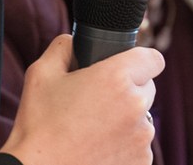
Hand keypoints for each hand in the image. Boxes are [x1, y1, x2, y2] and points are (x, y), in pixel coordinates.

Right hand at [0, 34, 163, 164]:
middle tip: (99, 101)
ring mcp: (142, 137)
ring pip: (143, 118)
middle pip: (147, 88)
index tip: (129, 67)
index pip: (153, 59)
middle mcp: (136, 105)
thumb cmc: (38, 125)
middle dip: (129, 90)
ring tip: (94, 129)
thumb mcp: (41, 73)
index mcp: (117, 77)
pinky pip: (139, 145)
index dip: (140, 61)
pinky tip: (99, 148)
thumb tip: (75, 41)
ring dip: (127, 119)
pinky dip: (125, 145)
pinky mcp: (141, 162)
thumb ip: (64, 47)